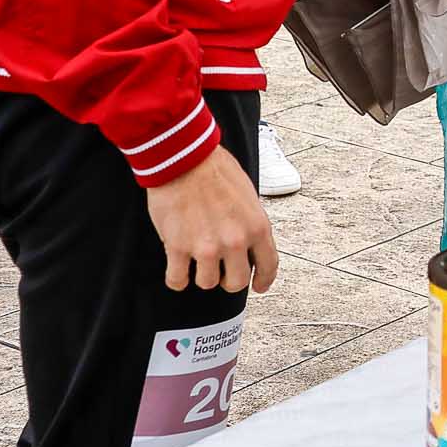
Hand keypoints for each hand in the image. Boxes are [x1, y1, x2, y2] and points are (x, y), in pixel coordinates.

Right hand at [144, 146, 279, 293]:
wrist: (185, 159)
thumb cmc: (216, 171)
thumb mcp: (248, 196)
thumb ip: (250, 223)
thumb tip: (249, 241)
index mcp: (257, 226)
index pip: (269, 265)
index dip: (264, 280)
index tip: (259, 286)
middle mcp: (235, 241)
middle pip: (236, 282)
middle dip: (229, 280)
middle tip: (221, 272)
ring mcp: (206, 247)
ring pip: (207, 283)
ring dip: (201, 275)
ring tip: (195, 261)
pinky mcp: (178, 248)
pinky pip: (177, 280)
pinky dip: (177, 278)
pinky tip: (177, 269)